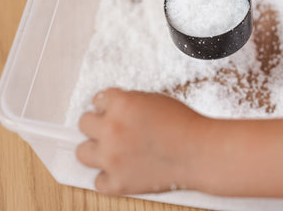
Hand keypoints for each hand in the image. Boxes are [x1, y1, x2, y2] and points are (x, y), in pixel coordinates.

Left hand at [76, 88, 204, 194]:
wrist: (200, 152)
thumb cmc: (185, 125)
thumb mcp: (155, 100)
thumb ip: (130, 103)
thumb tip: (115, 109)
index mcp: (121, 104)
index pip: (98, 100)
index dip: (108, 106)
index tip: (113, 111)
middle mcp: (111, 129)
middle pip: (84, 123)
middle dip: (98, 125)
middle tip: (113, 130)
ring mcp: (111, 158)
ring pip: (82, 152)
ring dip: (96, 150)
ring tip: (111, 150)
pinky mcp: (117, 182)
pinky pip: (98, 181)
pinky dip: (109, 178)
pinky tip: (122, 170)